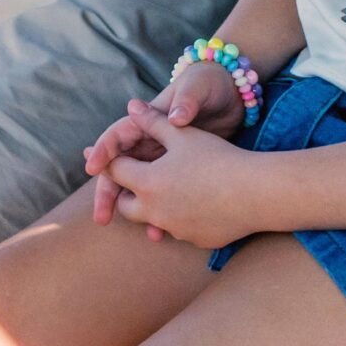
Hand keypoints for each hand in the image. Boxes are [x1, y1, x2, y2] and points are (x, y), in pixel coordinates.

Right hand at [87, 62, 243, 226]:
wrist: (235, 94)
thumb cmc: (211, 85)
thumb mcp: (198, 88)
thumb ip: (186, 101)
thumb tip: (177, 116)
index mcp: (149, 119)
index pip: (118, 136)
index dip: (103, 151)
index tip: (92, 168)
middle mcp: (152, 140)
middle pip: (123, 168)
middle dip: (109, 191)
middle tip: (102, 216)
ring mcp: (165, 157)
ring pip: (142, 185)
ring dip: (135, 207)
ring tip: (139, 231)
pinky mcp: (182, 171)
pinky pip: (164, 195)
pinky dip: (162, 212)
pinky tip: (165, 231)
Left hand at [99, 101, 252, 249]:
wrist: (255, 192)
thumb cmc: (218, 157)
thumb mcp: (183, 134)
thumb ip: (153, 121)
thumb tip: (132, 106)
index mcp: (147, 182)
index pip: (115, 172)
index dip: (103, 161)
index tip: (90, 158)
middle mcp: (155, 210)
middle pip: (126, 204)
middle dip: (123, 193)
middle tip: (125, 182)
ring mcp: (175, 228)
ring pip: (151, 220)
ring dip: (150, 208)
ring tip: (157, 196)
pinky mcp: (195, 240)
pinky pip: (178, 229)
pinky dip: (177, 218)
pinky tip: (189, 207)